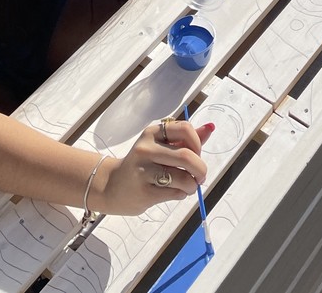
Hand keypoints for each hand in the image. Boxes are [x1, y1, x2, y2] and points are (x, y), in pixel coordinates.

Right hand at [94, 119, 213, 215]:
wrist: (110, 186)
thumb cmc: (142, 164)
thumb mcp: (160, 145)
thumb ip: (185, 138)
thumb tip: (211, 127)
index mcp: (152, 133)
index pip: (185, 129)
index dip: (198, 143)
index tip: (197, 154)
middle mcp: (146, 148)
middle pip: (187, 156)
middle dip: (201, 169)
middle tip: (200, 176)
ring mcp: (144, 170)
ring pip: (183, 177)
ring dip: (192, 185)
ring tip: (187, 187)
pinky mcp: (144, 191)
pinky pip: (175, 193)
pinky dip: (182, 194)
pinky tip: (175, 192)